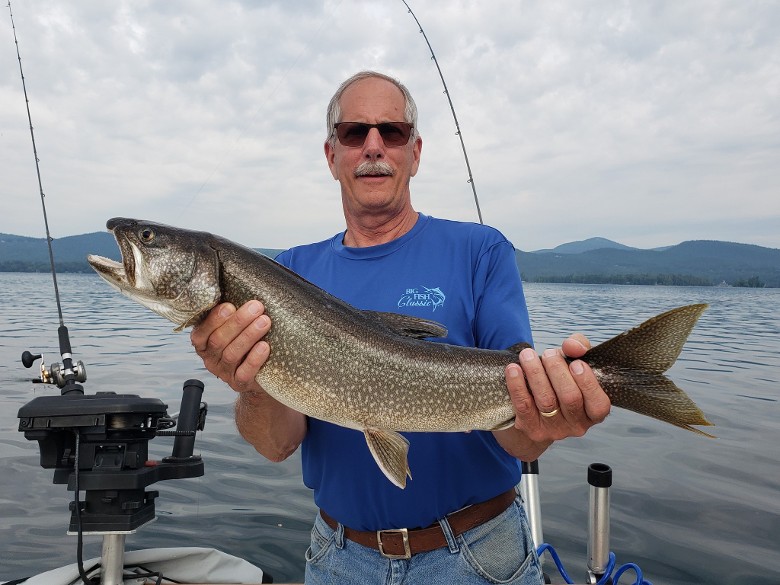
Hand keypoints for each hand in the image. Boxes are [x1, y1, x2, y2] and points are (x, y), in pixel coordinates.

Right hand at [190, 300, 270, 392]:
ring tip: (264, 322)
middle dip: (238, 322)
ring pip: (232, 354)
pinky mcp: (239, 383)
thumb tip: (241, 282)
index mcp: (204, 342)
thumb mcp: (234, 327)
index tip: (230, 306)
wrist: (257, 375)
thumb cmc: (245, 343)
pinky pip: (244, 373)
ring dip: (248, 336)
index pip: (201, 332)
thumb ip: (231, 312)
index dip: (214, 319)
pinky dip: (254, 359)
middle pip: (219, 341)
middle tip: (256, 307)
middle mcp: (210, 358)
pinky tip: (265, 346)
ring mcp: (224, 372)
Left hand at [496, 334, 610, 459]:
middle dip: (558, 371)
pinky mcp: (531, 429)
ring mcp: (554, 430)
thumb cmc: (560, 380)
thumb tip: (572, 346)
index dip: (588, 382)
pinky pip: (523, 406)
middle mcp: (577, 425)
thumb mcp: (574, 362)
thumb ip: (579, 348)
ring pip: (546, 400)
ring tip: (527, 355)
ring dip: (535, 373)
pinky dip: (517, 385)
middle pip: (570, 398)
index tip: (576, 363)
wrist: (534, 410)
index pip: (599, 404)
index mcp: (593, 412)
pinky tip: (513, 369)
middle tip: (548, 354)